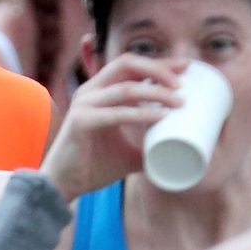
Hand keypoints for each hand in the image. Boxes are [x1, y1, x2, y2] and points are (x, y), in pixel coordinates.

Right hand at [42, 54, 187, 198]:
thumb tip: (182, 155)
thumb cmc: (93, 167)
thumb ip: (150, 148)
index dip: (159, 63)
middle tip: (182, 85)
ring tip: (180, 102)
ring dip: (156, 91)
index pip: (132, 66)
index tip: (187, 67)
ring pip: (126, 88)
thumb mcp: (128, 153)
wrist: (63, 187)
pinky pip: (117, 113)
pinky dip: (142, 113)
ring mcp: (84, 104)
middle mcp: (90, 91)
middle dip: (159, 69)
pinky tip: (161, 116)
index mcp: (99, 91)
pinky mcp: (80, 122)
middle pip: (128, 64)